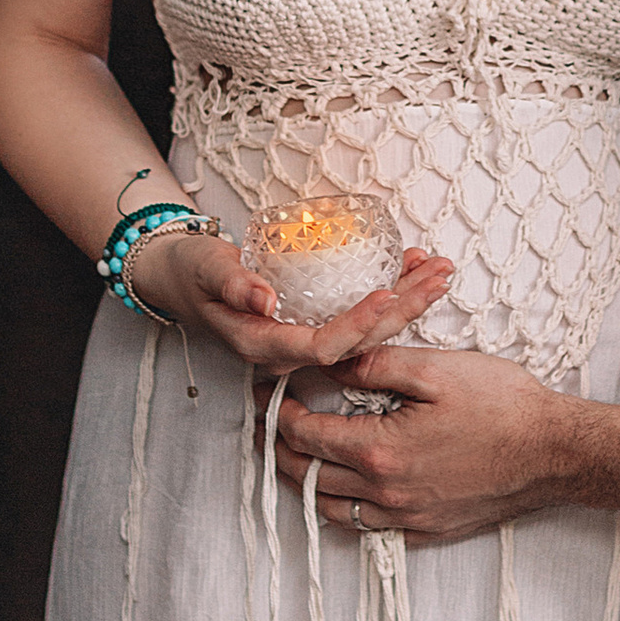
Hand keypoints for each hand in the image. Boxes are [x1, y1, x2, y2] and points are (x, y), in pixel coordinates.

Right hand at [125, 228, 452, 374]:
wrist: (181, 278)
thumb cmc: (193, 271)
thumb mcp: (207, 269)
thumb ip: (234, 285)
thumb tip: (264, 300)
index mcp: (265, 346)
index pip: (325, 347)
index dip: (358, 326)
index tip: (387, 295)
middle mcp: (290, 352)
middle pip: (359, 343)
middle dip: (403, 309)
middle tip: (438, 274)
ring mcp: (303, 342)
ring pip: (365, 333)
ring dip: (406, 301)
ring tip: (438, 271)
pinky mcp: (312, 326)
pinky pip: (358, 320)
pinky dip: (388, 295)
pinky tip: (411, 272)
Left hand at [270, 341, 572, 544]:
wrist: (556, 452)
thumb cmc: (503, 406)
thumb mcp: (434, 369)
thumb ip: (373, 365)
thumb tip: (329, 362)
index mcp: (380, 451)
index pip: (306, 435)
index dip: (279, 412)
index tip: (267, 394)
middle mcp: (386, 494)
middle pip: (310, 476)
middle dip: (280, 449)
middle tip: (266, 426)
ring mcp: (408, 518)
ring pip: (333, 511)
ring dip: (307, 483)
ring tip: (295, 457)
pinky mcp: (429, 531)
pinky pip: (370, 529)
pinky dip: (345, 511)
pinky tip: (345, 492)